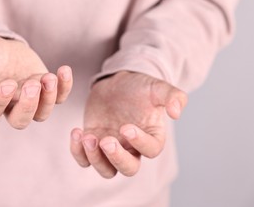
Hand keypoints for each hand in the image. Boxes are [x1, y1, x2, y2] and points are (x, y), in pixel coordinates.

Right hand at [0, 36, 72, 128]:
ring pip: (42, 113)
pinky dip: (64, 87)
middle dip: (29, 105)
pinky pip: (59, 96)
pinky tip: (64, 70)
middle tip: (33, 84)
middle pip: (21, 120)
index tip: (7, 83)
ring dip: (48, 97)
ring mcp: (30, 99)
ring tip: (49, 76)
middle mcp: (9, 106)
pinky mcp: (45, 89)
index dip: (1, 100)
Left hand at [70, 71, 186, 177]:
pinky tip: (76, 132)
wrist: (117, 83)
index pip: (150, 150)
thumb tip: (177, 112)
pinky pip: (84, 158)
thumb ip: (173, 96)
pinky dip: (78, 152)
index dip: (139, 143)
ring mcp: (112, 148)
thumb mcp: (157, 87)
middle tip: (106, 140)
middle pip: (128, 169)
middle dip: (117, 158)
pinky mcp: (93, 143)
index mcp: (152, 136)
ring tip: (87, 137)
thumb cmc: (140, 87)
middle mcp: (132, 148)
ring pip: (106, 169)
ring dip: (95, 158)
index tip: (126, 127)